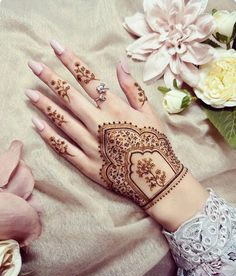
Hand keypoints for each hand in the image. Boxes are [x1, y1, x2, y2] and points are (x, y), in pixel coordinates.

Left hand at [26, 40, 207, 230]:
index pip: (88, 79)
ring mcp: (89, 144)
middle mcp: (98, 123)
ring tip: (29, 93)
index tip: (55, 47)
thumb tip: (120, 63)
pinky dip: (48, 136)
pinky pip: (63, 148)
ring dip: (44, 105)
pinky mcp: (86, 164)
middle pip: (70, 96)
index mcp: (114, 109)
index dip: (70, 61)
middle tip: (33, 65)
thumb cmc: (155, 144)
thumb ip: (132, 88)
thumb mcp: (150, 113)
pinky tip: (35, 124)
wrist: (155, 178)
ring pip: (62, 120)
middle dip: (50, 78)